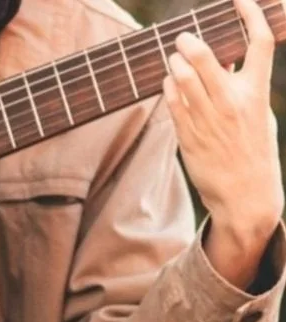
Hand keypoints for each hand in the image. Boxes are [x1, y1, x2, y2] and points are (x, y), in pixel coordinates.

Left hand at [163, 0, 283, 287]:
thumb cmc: (253, 152)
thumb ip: (244, 87)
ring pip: (182, 77)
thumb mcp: (259, 115)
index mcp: (257, 94)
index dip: (249, 14)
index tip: (238, 0)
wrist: (246, 194)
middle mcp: (231, 103)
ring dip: (174, 63)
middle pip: (205, 56)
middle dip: (189, 41)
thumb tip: (224, 60)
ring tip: (175, 59)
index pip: (259, 42)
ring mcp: (207, 119)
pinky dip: (168, 86)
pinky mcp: (187, 134)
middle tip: (182, 37)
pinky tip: (169, 82)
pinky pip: (172, 101)